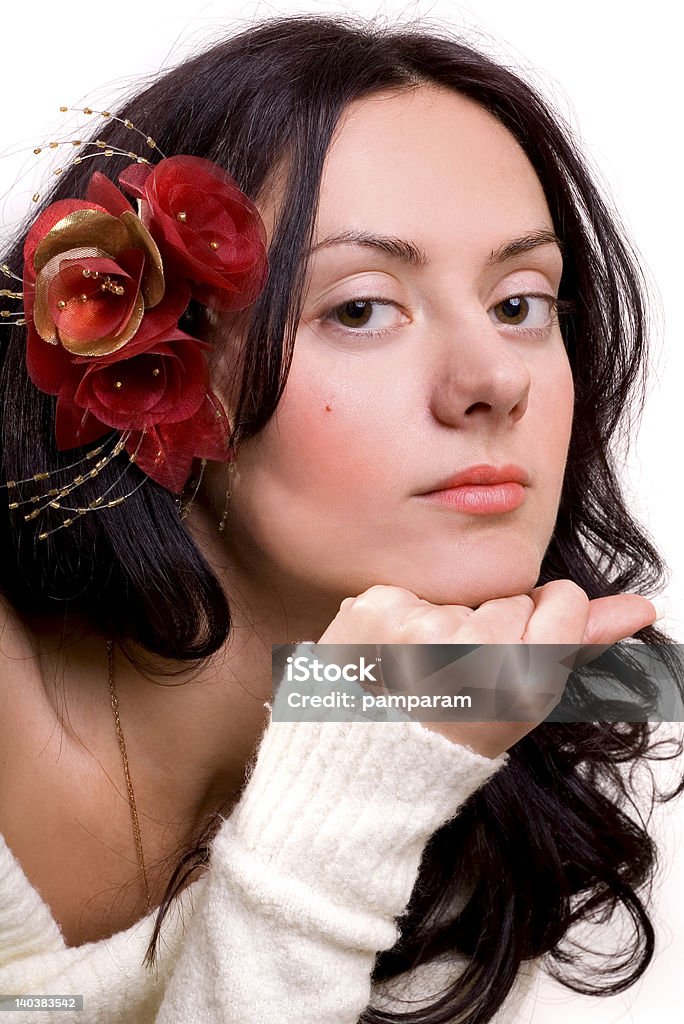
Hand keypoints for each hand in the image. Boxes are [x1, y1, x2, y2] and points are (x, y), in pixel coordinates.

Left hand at [316, 581, 655, 758]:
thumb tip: (641, 606)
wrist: (358, 766)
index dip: (540, 619)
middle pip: (508, 598)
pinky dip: (394, 616)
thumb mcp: (522, 702)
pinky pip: (406, 591)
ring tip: (416, 670)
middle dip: (486, 627)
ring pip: (458, 595)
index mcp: (522, 683)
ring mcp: (422, 630)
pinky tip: (383, 655)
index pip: (563, 599)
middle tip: (453, 677)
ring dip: (439, 623)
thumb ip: (579, 644)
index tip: (512, 651)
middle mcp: (477, 654)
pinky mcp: (376, 609)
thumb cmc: (449, 733)